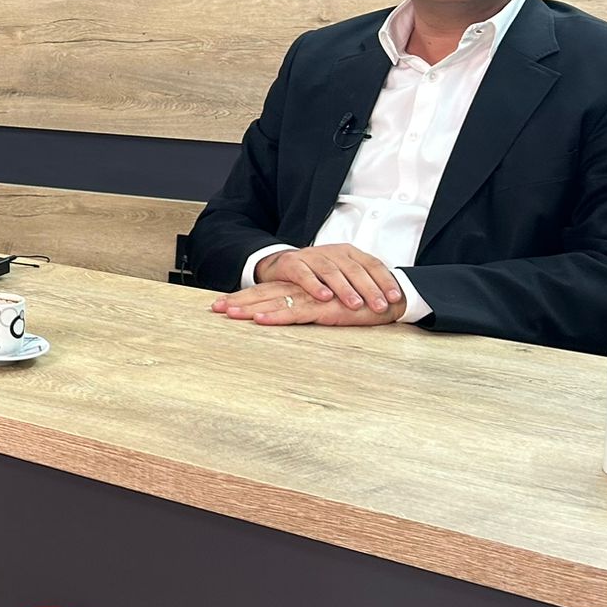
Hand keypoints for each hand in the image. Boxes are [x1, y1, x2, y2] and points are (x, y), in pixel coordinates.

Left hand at [211, 279, 402, 327]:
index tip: (220, 304)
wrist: (392, 297)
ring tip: (230, 314)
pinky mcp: (326, 308)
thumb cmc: (360, 302)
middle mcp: (304, 289)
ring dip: (250, 308)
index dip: (244, 295)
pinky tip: (260, 319)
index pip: (267, 289)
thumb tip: (285, 312)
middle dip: (239, 301)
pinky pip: (296, 312)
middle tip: (214, 308)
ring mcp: (313, 298)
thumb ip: (307, 304)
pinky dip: (276, 316)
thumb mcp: (329, 302)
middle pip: (264, 293)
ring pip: (275, 301)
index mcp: (303, 286)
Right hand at [245, 243, 403, 312]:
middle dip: (369, 288)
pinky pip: (304, 274)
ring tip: (355, 304)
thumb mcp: (342, 274)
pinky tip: (324, 297)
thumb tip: (392, 299)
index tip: (394, 298)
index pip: (372, 264)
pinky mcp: (291, 263)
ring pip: (331, 271)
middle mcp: (332, 252)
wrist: (281, 265)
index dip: (384, 280)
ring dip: (345, 288)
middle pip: (354, 269)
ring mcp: (311, 256)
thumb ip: (362, 282)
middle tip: (379, 306)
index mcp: (348, 252)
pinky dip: (315, 285)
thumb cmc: (317, 274)